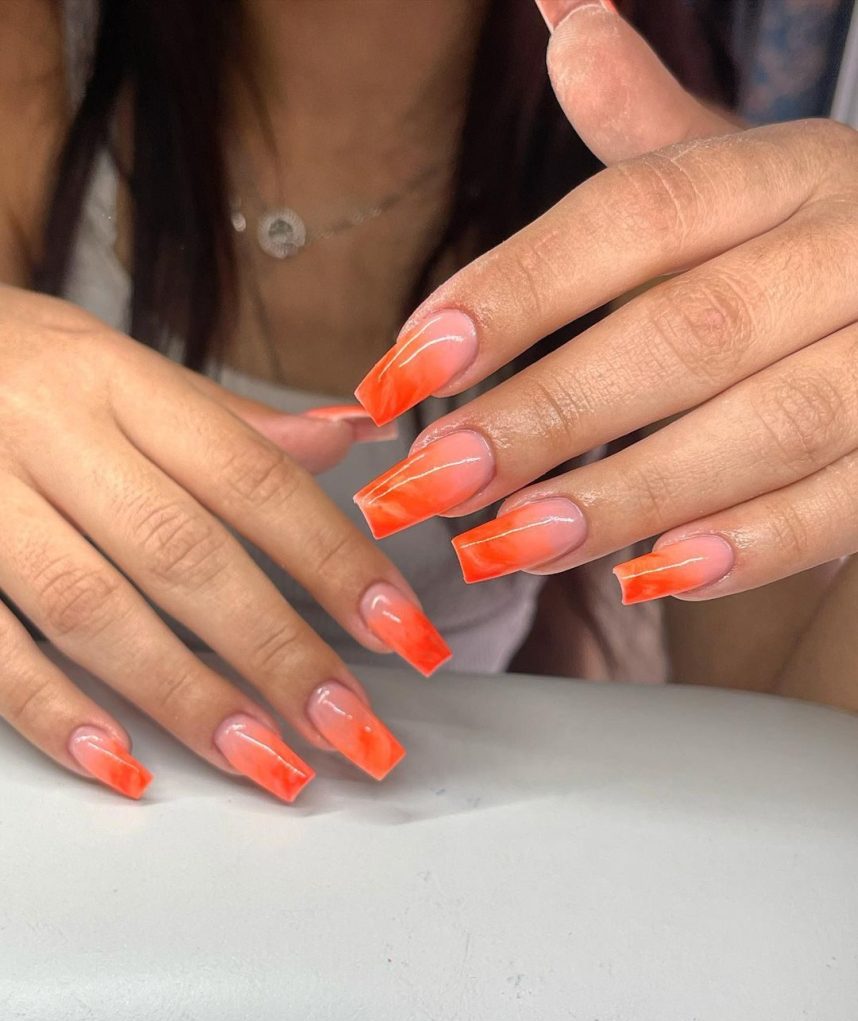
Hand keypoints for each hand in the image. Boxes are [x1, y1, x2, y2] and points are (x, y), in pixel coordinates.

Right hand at [0, 286, 448, 799]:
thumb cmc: (23, 369)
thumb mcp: (122, 369)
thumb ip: (230, 423)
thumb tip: (347, 438)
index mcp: (121, 383)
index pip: (253, 478)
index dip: (335, 559)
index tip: (402, 630)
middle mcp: (53, 433)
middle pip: (185, 553)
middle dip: (280, 649)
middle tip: (353, 727)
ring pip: (95, 607)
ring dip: (188, 697)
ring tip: (269, 761)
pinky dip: (51, 709)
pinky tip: (121, 763)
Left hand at [354, 0, 857, 608]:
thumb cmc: (807, 238)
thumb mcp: (739, 172)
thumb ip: (649, 125)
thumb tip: (566, 15)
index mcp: (783, 174)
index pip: (635, 217)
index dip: (514, 292)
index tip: (407, 363)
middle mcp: (849, 252)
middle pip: (682, 334)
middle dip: (544, 415)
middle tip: (428, 481)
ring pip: (762, 430)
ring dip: (624, 496)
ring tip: (505, 546)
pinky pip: (844, 505)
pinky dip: (750, 547)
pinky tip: (651, 578)